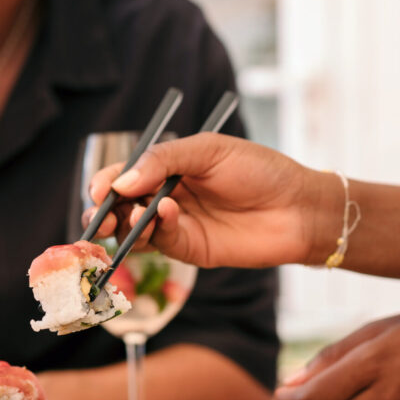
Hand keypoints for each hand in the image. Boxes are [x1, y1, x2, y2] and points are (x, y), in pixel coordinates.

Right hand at [84, 133, 326, 268]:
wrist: (299, 207)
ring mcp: (175, 225)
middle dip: (104, 212)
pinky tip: (169, 215)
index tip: (100, 189)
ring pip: (133, 230)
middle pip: (120, 207)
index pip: (124, 176)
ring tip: (137, 215)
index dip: (106, 183)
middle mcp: (166, 197)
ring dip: (126, 224)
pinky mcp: (188, 249)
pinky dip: (157, 230)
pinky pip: (159, 242)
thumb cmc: (260, 170)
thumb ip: (162, 160)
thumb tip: (122, 182)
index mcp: (168, 170)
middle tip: (101, 215)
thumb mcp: (208, 150)